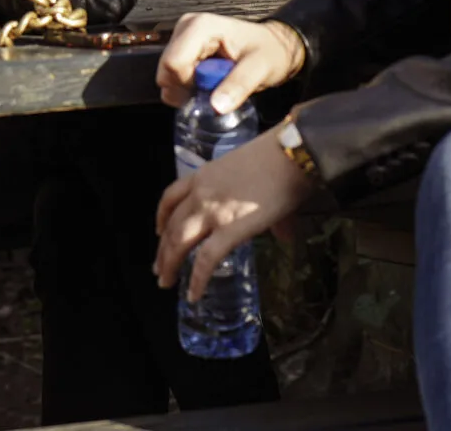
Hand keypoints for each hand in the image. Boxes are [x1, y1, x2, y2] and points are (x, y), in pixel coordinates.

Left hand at [154, 132, 313, 299]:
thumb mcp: (252, 174)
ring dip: (169, 265)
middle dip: (162, 250)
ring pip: (179, 243)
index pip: (170, 197)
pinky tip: (193, 294)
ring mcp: (212, 212)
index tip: (159, 231)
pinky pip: (205, 260)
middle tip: (159, 269)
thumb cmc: (279, 160)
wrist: (291, 155)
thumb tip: (284, 234)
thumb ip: (258, 203)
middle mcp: (200, 193)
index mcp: (203, 176)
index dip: (161, 217)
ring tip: (166, 282)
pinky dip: (197, 280)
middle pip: (171, 226)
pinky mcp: (229, 230)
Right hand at [157, 13, 305, 113]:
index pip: (174, 63)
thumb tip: (216, 106)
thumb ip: (239, 85)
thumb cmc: (269, 52)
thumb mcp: (260, 68)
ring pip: (167, 74)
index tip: (211, 91)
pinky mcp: (183, 47)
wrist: (274, 47)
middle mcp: (186, 28)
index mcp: (201, 27)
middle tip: (214, 91)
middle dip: (186, 88)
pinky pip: (173, 75)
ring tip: (214, 85)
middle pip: (166, 69)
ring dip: (187, 88)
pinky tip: (207, 83)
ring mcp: (182, 37)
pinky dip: (187, 85)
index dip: (188, 85)